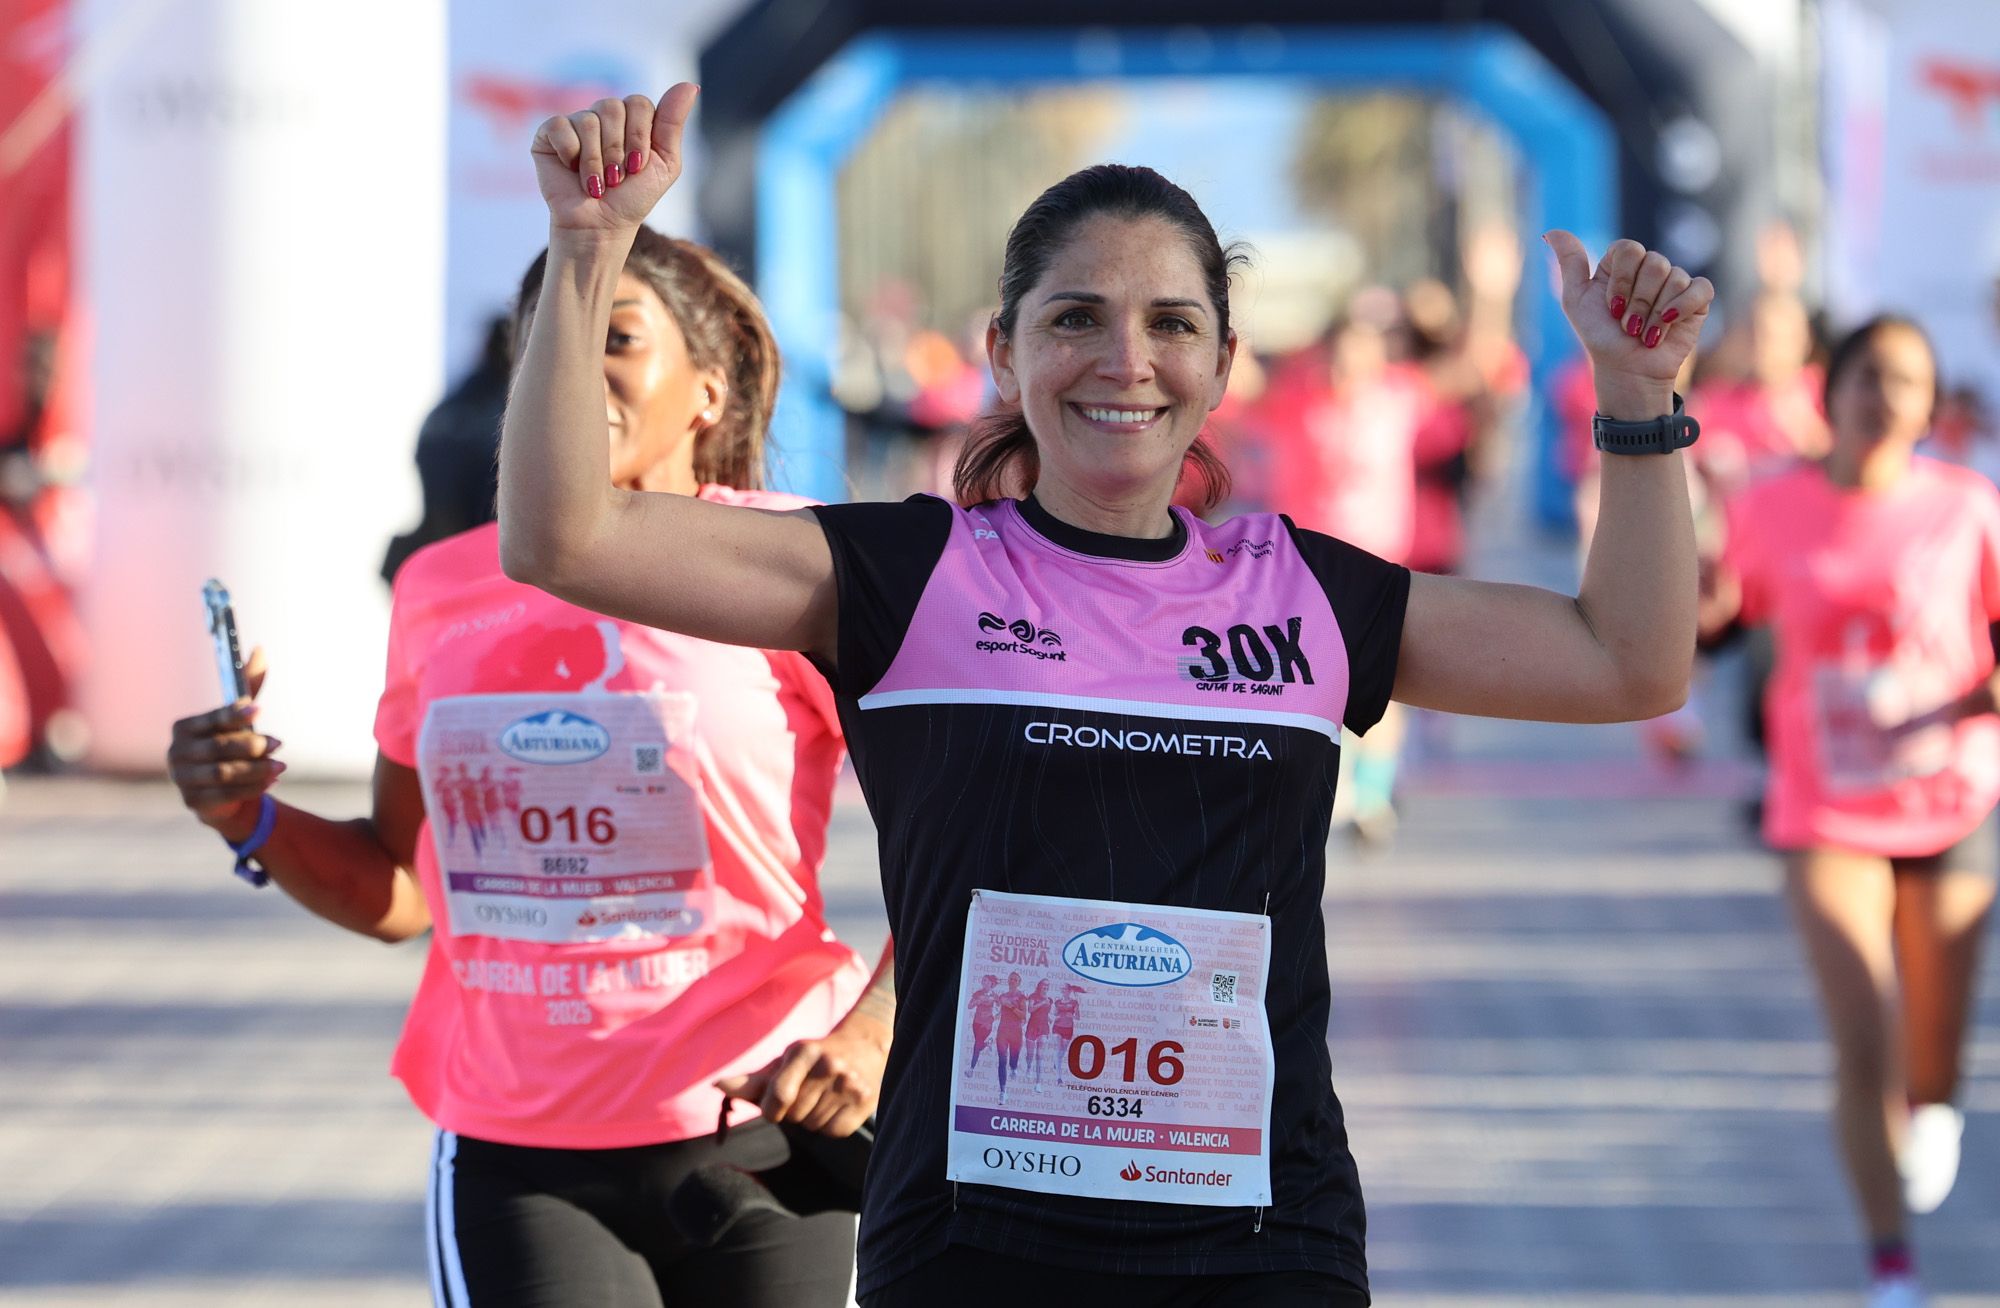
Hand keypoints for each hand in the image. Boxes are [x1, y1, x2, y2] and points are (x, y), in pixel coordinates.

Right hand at [166, 645, 280, 842]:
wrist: (219, 791)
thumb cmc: (229, 745)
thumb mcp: (239, 718)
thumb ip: (248, 686)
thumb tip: (260, 649)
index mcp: (184, 728)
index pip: (211, 719)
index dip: (234, 714)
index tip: (259, 709)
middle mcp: (177, 752)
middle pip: (217, 748)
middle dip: (251, 746)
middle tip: (279, 744)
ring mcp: (181, 778)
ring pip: (222, 774)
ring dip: (256, 770)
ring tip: (281, 766)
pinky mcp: (192, 801)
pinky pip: (225, 795)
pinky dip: (252, 788)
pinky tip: (272, 781)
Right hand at [530, 83, 697, 236]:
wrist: (600, 226)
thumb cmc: (633, 198)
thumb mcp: (665, 163)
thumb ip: (673, 123)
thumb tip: (691, 84)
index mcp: (632, 119)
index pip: (638, 103)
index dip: (639, 136)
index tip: (638, 167)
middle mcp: (604, 115)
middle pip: (612, 107)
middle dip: (617, 150)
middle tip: (616, 178)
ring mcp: (576, 122)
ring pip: (588, 120)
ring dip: (596, 160)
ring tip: (597, 183)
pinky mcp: (550, 133)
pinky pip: (560, 126)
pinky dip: (570, 154)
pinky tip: (571, 170)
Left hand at [714, 1019, 887, 1138]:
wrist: (865, 1046)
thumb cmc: (813, 1058)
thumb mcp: (784, 1062)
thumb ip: (752, 1081)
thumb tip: (717, 1086)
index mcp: (802, 1052)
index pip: (778, 1097)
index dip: (772, 1109)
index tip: (777, 1103)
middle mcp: (828, 1065)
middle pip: (794, 1116)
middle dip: (795, 1111)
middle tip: (809, 1091)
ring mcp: (848, 1083)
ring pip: (813, 1125)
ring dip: (813, 1117)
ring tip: (825, 1095)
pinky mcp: (864, 1100)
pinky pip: (833, 1131)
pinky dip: (832, 1124)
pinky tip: (838, 1104)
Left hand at [1545, 231, 1712, 401]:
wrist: (1626, 368)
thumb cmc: (1599, 335)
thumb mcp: (1575, 299)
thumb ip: (1570, 263)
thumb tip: (1552, 231)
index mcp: (1623, 263)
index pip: (1629, 249)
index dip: (1621, 281)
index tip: (1612, 307)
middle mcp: (1650, 267)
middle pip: (1654, 263)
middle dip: (1638, 302)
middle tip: (1628, 325)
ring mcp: (1676, 281)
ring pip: (1674, 278)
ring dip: (1655, 314)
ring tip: (1644, 332)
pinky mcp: (1698, 298)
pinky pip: (1700, 288)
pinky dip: (1682, 308)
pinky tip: (1669, 324)